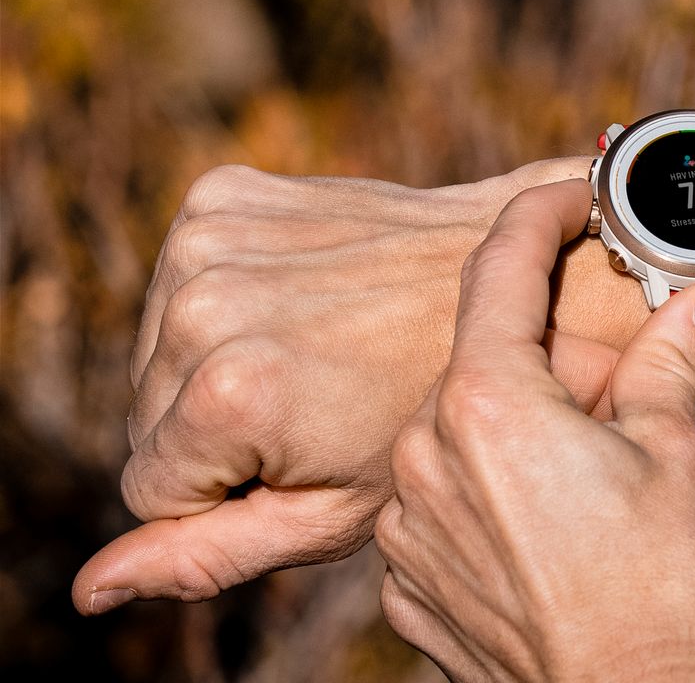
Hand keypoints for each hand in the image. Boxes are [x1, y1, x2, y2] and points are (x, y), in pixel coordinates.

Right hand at [73, 159, 646, 613]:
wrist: (513, 274)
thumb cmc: (442, 408)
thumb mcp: (339, 510)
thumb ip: (211, 555)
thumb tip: (91, 590)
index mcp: (229, 391)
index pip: (151, 491)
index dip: (231, 491)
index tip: (311, 457)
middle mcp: (201, 306)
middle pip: (147, 417)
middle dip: (223, 430)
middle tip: (329, 404)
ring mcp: (206, 238)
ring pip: (158, 354)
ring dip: (223, 363)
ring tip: (326, 354)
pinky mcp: (220, 195)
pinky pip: (179, 285)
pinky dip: (231, 301)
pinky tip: (312, 303)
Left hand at [376, 181, 694, 681]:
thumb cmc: (662, 587)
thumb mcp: (679, 455)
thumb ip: (672, 362)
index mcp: (488, 403)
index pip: (501, 269)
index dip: (541, 216)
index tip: (575, 197)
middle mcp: (422, 453)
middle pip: (483, 362)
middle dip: (550, 356)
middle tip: (623, 376)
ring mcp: (406, 527)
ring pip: (459, 437)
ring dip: (519, 433)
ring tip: (595, 473)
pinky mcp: (407, 586)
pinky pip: (445, 511)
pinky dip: (492, 501)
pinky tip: (554, 530)